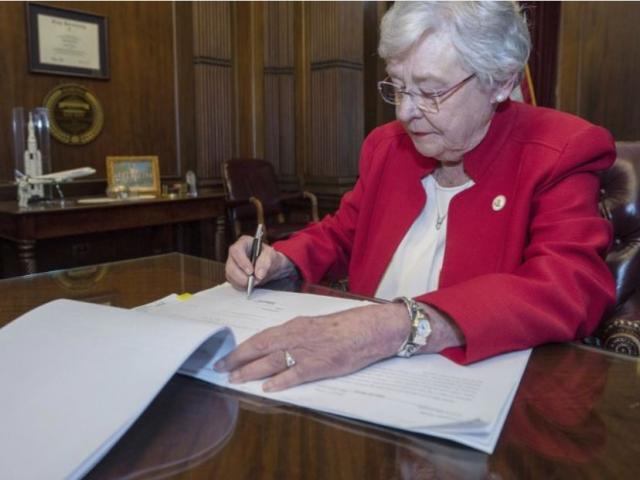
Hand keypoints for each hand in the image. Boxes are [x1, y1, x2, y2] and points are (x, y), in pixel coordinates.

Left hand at [214, 302, 410, 391]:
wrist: (366, 329)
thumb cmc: (343, 327)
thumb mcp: (314, 325)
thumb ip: (295, 335)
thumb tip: (277, 347)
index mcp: (294, 326)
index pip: (261, 337)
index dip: (242, 348)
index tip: (228, 356)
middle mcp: (296, 336)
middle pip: (260, 348)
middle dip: (237, 359)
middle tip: (220, 368)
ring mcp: (306, 351)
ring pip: (271, 361)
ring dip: (250, 371)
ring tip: (235, 379)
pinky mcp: (319, 366)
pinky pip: (295, 374)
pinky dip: (280, 382)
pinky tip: (267, 388)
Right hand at [225, 236, 295, 289]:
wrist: (272, 266)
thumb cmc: (270, 257)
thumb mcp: (272, 255)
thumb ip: (265, 262)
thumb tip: (259, 274)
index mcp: (243, 243)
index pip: (236, 251)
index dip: (242, 262)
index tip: (251, 272)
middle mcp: (235, 253)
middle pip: (230, 265)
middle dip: (241, 276)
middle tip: (253, 281)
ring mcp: (232, 264)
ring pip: (230, 275)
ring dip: (241, 282)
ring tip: (254, 283)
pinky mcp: (233, 275)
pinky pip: (233, 282)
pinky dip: (241, 286)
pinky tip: (250, 285)